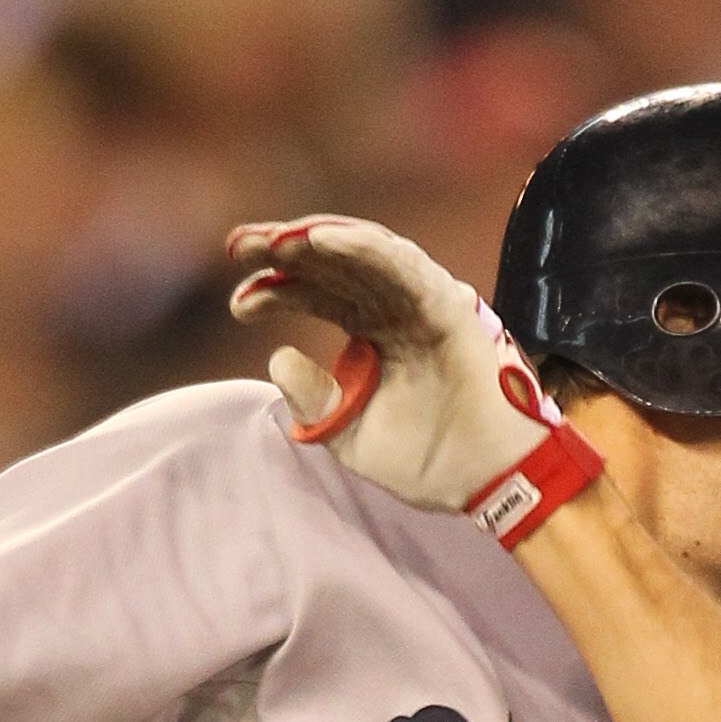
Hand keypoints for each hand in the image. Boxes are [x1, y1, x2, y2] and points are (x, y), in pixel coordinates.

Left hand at [226, 217, 593, 538]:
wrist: (482, 481)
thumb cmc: (427, 461)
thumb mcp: (349, 434)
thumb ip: (312, 400)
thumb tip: (276, 357)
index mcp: (371, 331)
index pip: (315, 294)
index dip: (274, 291)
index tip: (239, 304)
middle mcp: (393, 307)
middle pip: (331, 264)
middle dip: (282, 251)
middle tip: (238, 247)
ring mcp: (421, 300)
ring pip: (362, 253)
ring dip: (317, 240)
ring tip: (275, 240)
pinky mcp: (445, 303)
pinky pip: (400, 264)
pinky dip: (361, 247)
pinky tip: (320, 241)